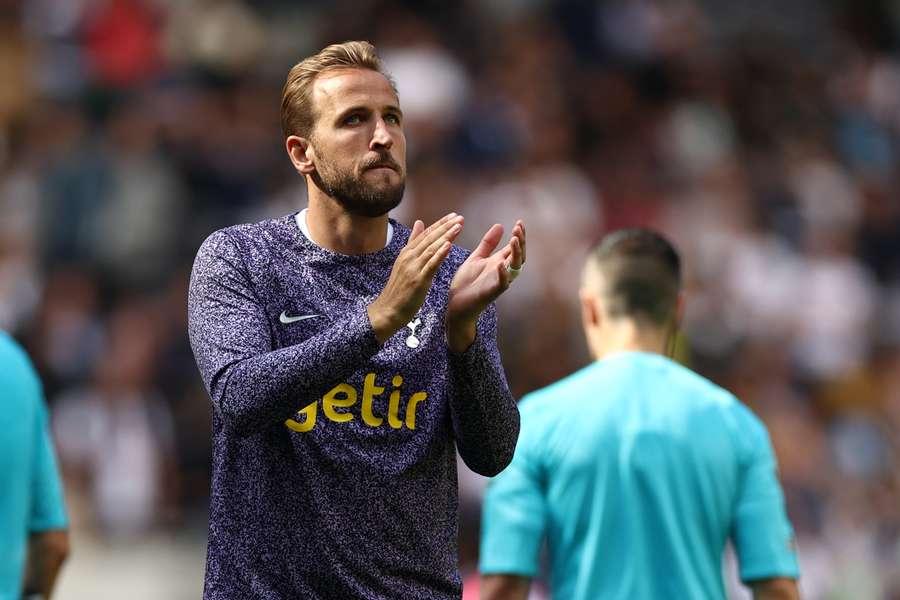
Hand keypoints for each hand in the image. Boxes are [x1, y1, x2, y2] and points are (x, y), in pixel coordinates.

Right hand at [368, 213, 463, 342]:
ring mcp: (413, 268)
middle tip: (460, 217)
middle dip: (446, 226)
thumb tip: (419, 223)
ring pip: (432, 248)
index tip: (453, 215)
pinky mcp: (418, 280)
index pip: (425, 234)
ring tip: (458, 226)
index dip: (440, 224)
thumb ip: (413, 243)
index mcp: (406, 253)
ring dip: (446, 236)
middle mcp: (409, 257)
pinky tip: (448, 245)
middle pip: (430, 238)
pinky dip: (440, 254)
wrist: (388, 310)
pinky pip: (430, 265)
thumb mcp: (404, 262)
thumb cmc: (398, 289)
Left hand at [446, 219, 525, 351]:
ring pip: (514, 269)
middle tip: (518, 228)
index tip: (519, 222)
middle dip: (520, 242)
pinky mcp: (491, 293)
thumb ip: (489, 243)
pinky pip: (502, 285)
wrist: (456, 304)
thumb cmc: (467, 282)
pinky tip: (501, 265)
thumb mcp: (477, 257)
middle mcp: (502, 272)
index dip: (519, 236)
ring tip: (514, 240)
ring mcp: (498, 282)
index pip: (514, 247)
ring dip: (516, 254)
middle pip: (518, 256)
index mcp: (498, 262)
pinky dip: (503, 275)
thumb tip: (501, 225)